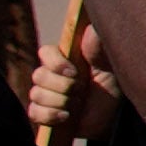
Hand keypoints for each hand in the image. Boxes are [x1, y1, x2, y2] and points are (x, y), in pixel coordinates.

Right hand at [16, 29, 106, 145]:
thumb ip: (98, 48)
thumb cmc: (108, 86)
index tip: (74, 72)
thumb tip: (93, 28)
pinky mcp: (42, 113)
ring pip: (37, 94)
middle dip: (63, 86)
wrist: (111, 116)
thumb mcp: (108, 66)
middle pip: (39, 75)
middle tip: (82, 90)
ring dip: (61, 101)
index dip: (56, 63)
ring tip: (78, 104)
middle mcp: (50, 74)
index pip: (45, 52)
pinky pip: (34, 113)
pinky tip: (66, 117)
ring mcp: (44, 94)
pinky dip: (51, 115)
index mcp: (63, 59)